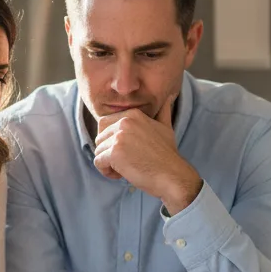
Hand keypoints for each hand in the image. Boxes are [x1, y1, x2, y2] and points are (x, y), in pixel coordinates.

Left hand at [92, 95, 202, 214]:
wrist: (172, 175)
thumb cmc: (167, 155)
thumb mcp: (165, 127)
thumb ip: (163, 112)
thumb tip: (169, 96)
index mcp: (133, 114)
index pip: (104, 124)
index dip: (111, 141)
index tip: (128, 151)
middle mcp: (125, 122)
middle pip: (99, 138)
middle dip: (108, 152)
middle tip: (125, 162)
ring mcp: (119, 137)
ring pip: (98, 151)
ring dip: (108, 163)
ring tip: (125, 169)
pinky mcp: (115, 153)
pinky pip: (98, 162)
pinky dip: (106, 172)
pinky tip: (121, 175)